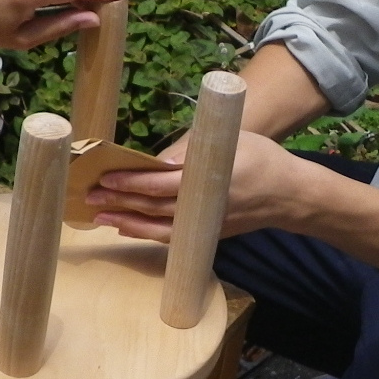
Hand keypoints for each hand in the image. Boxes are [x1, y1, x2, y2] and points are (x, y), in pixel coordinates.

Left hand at [88, 131, 305, 241]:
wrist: (290, 196)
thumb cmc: (260, 159)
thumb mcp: (230, 141)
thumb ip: (192, 149)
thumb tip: (154, 160)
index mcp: (207, 180)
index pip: (159, 183)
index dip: (131, 181)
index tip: (106, 176)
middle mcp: (202, 207)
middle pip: (152, 206)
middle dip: (119, 201)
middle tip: (89, 196)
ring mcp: (203, 226)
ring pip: (156, 227)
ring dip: (125, 222)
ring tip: (98, 216)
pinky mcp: (206, 236)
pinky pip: (170, 238)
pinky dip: (145, 233)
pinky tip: (125, 228)